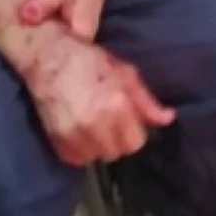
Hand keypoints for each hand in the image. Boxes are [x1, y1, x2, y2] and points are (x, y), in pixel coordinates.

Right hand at [22, 32, 174, 165]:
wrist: (47, 56)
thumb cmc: (88, 60)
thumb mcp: (124, 73)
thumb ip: (146, 101)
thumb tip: (168, 119)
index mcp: (117, 105)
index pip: (136, 142)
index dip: (132, 132)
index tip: (125, 121)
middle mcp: (96, 123)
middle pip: (117, 153)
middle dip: (116, 140)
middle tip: (107, 120)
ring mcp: (74, 133)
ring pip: (96, 157)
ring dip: (97, 146)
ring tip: (92, 125)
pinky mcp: (56, 139)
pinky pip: (75, 159)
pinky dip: (79, 150)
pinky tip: (78, 131)